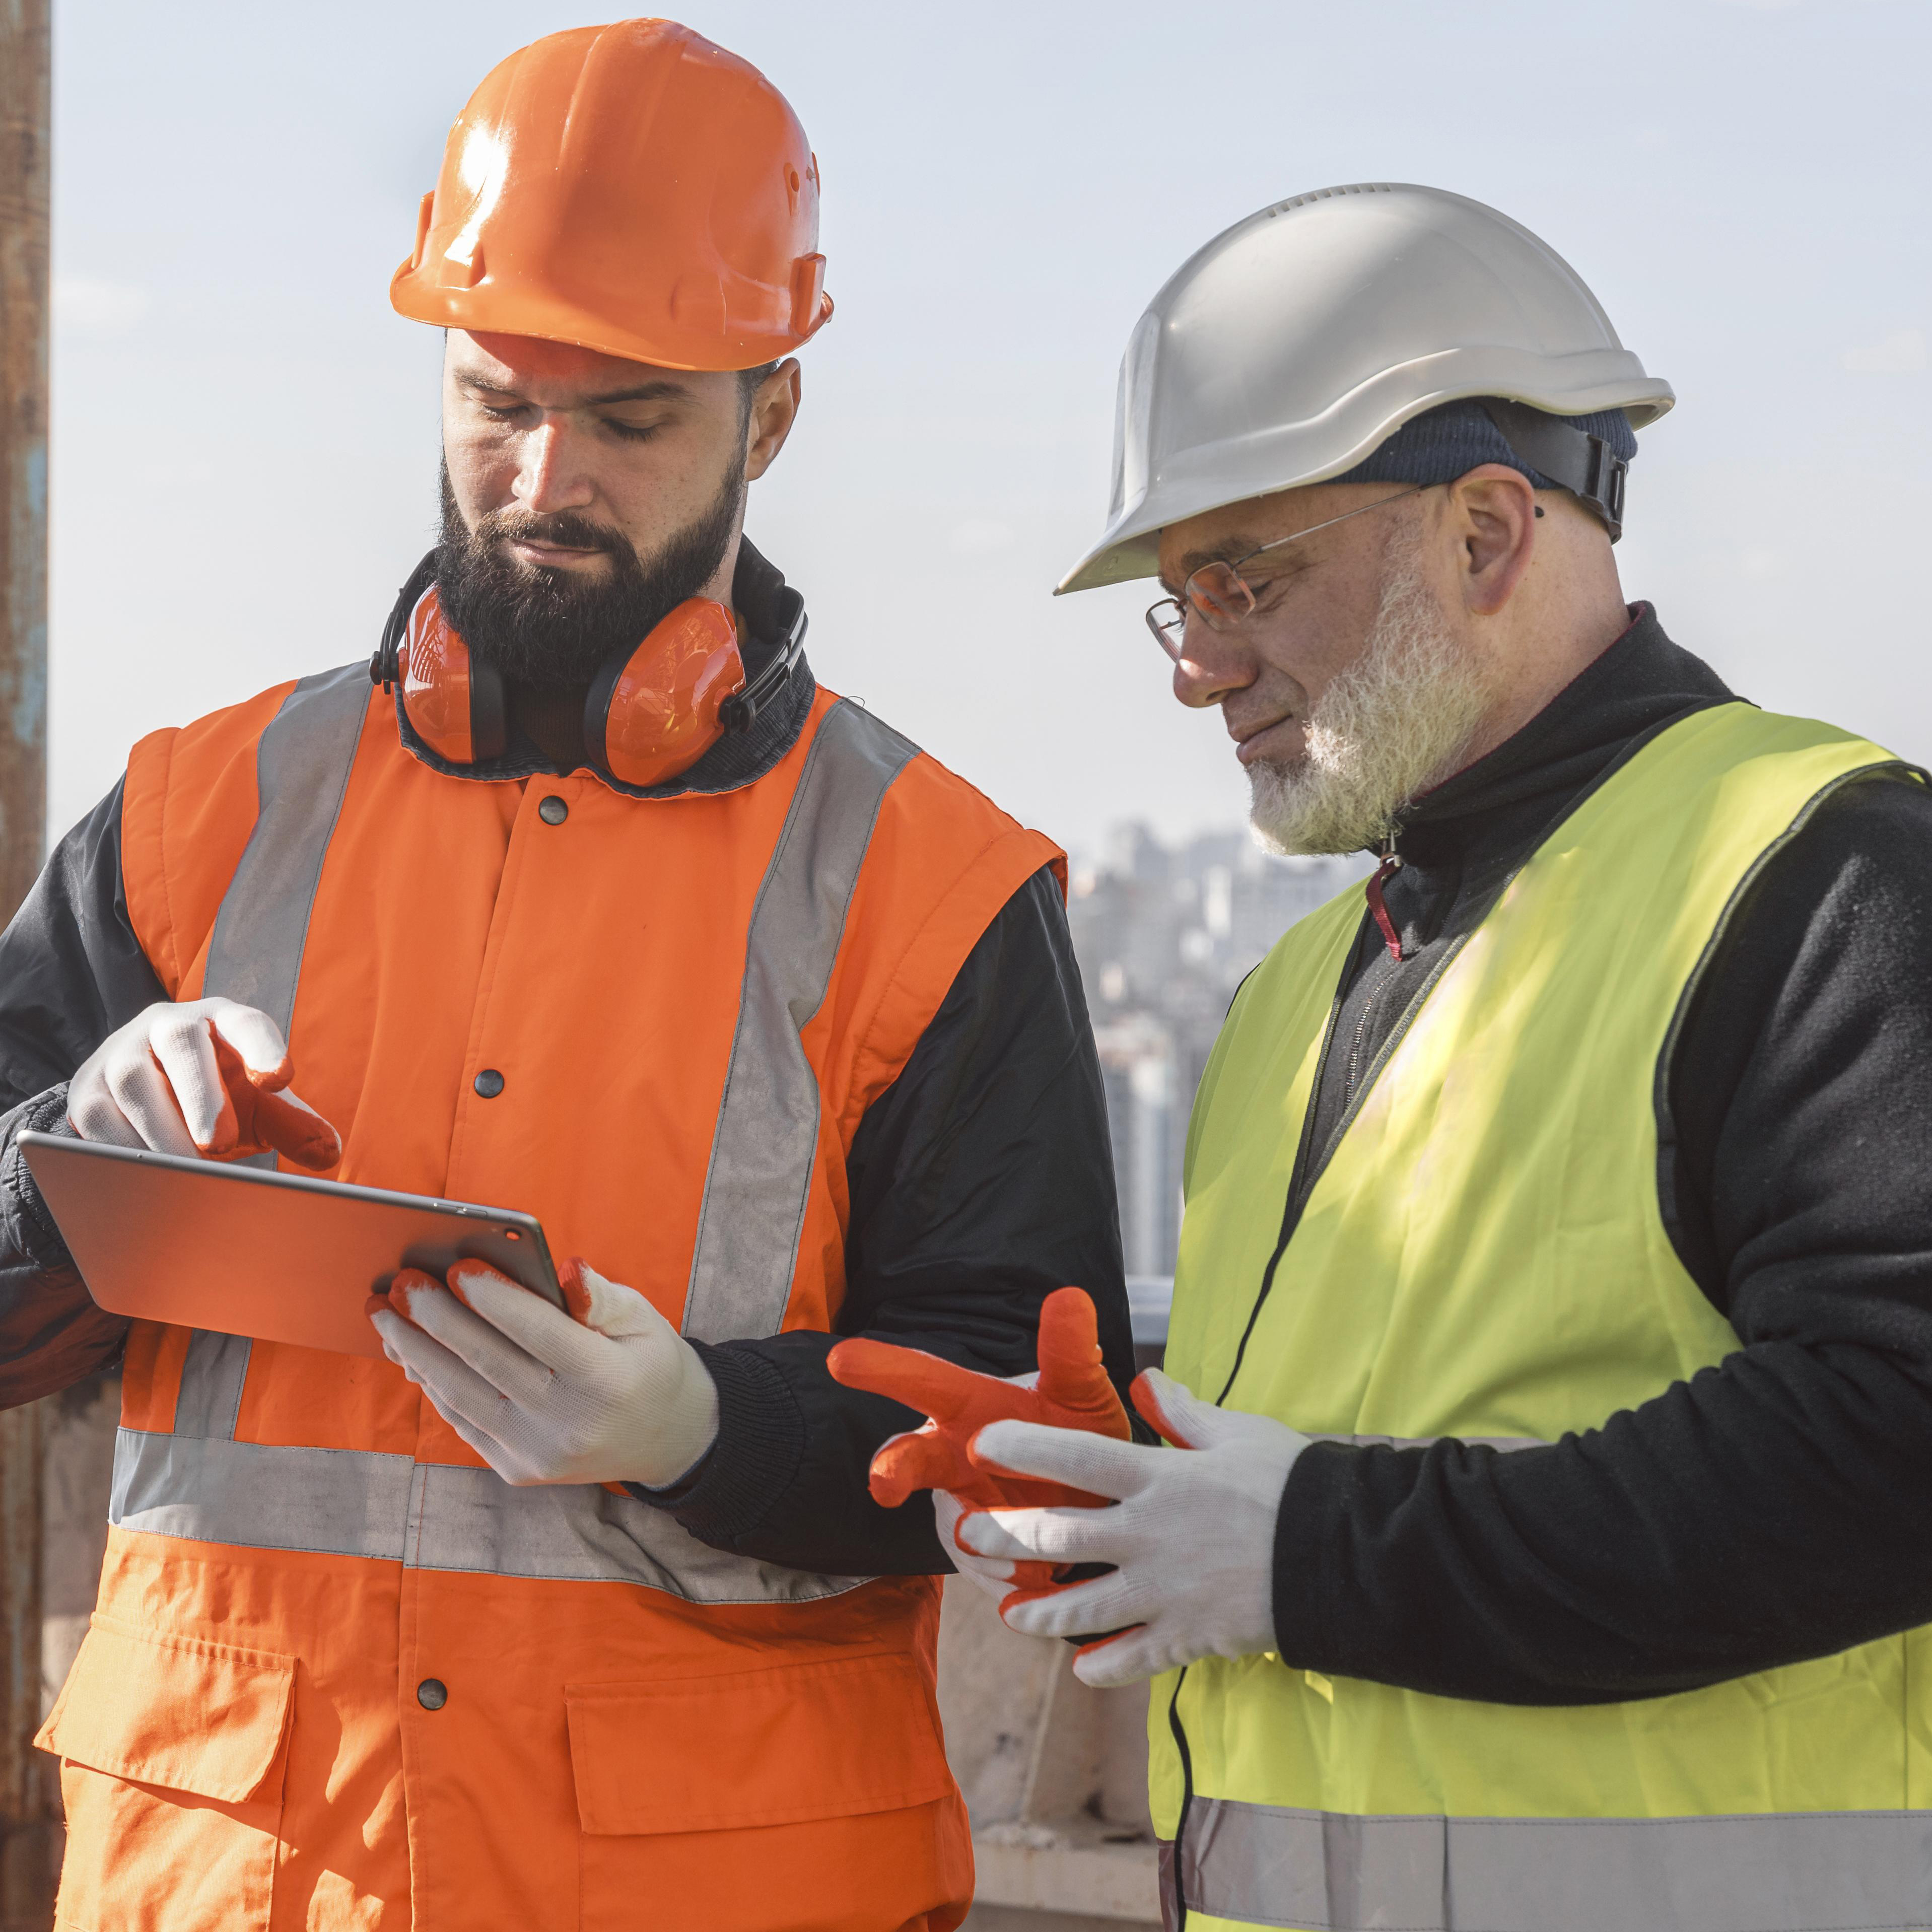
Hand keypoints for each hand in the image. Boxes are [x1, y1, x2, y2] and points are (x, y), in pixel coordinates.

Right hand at [67, 997, 339, 1169]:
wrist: (151, 1099)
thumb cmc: (220, 1096)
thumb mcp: (260, 1107)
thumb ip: (294, 1125)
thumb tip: (327, 1153)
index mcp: (223, 1022)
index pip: (245, 1022)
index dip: (262, 1046)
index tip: (279, 1079)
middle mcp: (169, 1026)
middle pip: (182, 1042)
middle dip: (201, 1093)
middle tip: (220, 1144)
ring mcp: (121, 1053)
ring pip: (132, 1081)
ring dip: (162, 1131)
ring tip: (189, 1171)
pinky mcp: (87, 1090)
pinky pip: (96, 1116)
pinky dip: (123, 1148)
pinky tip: (148, 1174)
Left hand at [369, 1258, 718, 1487]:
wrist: (665, 1438)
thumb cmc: (648, 1362)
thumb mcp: (643, 1319)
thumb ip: (601, 1295)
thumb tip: (566, 1268)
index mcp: (605, 1380)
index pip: (539, 1333)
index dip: (495, 1299)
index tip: (457, 1266)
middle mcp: (569, 1423)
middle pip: (488, 1362)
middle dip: (436, 1318)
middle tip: (401, 1283)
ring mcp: (537, 1453)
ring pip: (462, 1394)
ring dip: (415, 1351)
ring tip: (385, 1313)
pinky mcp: (516, 1469)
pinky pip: (463, 1420)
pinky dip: (432, 1382)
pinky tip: (409, 1350)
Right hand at [827, 1287, 1130, 1589]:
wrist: (1113, 1510)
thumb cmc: (1082, 1436)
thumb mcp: (1082, 1392)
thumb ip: (1070, 1352)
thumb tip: (1071, 1297)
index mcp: (973, 1410)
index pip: (924, 1380)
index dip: (883, 1368)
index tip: (841, 1358)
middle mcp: (956, 1460)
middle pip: (913, 1458)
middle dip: (894, 1469)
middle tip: (884, 1482)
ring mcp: (970, 1516)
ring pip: (960, 1532)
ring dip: (987, 1539)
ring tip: (1028, 1548)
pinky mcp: (995, 1568)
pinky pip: (998, 1578)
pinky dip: (1020, 1576)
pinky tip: (1044, 1573)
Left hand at [958, 1367, 1308, 1687]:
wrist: (1343, 1554)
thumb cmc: (1292, 1484)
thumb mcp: (1238, 1433)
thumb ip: (1184, 1413)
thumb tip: (1150, 1382)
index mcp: (1159, 1478)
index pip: (1075, 1458)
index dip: (1023, 1448)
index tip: (983, 1444)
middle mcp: (1150, 1536)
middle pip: (1058, 1538)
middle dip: (1006, 1537)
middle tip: (969, 1535)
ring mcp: (1165, 1591)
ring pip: (1082, 1609)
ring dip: (1039, 1613)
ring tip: (1011, 1613)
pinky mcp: (1189, 1636)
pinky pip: (1133, 1659)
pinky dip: (1104, 1667)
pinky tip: (1083, 1669)